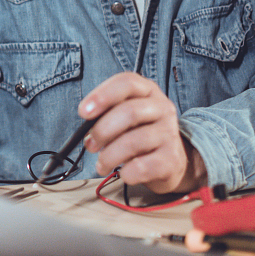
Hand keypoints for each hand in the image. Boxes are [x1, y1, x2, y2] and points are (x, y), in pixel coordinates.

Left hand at [80, 72, 206, 193]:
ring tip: (103, 164)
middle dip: (102, 131)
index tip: (83, 112)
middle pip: (129, 112)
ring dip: (109, 156)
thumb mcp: (124, 118)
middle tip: (91, 145)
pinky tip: (124, 172)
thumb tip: (87, 134)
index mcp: (148, 91)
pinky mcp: (171, 159)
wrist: (170, 161)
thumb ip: (106, 117)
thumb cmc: (139, 134)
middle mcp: (162, 108)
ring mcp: (169, 133)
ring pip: (133, 142)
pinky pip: (141, 167)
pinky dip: (125, 172)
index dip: (102, 95)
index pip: (127, 82)